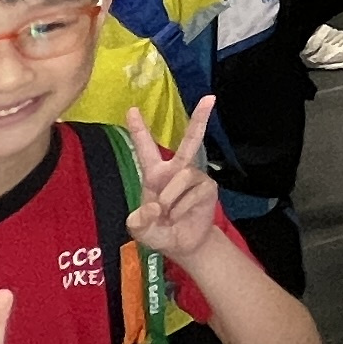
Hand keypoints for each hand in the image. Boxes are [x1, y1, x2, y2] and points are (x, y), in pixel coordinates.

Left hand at [120, 109, 223, 266]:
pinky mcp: (208, 189)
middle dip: (200, 118)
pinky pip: (193, 192)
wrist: (183, 245)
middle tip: (210, 98)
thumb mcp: (140, 229)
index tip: (132, 109)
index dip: (139, 129)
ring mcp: (195, 178)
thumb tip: (155, 206)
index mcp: (155, 174)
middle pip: (190, 140)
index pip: (145, 148)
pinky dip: (182, 208)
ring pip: (183, 176)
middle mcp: (177, 170)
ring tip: (167, 216)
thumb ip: (140, 221)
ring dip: (171, 199)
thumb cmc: (159, 231)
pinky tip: (179, 217)